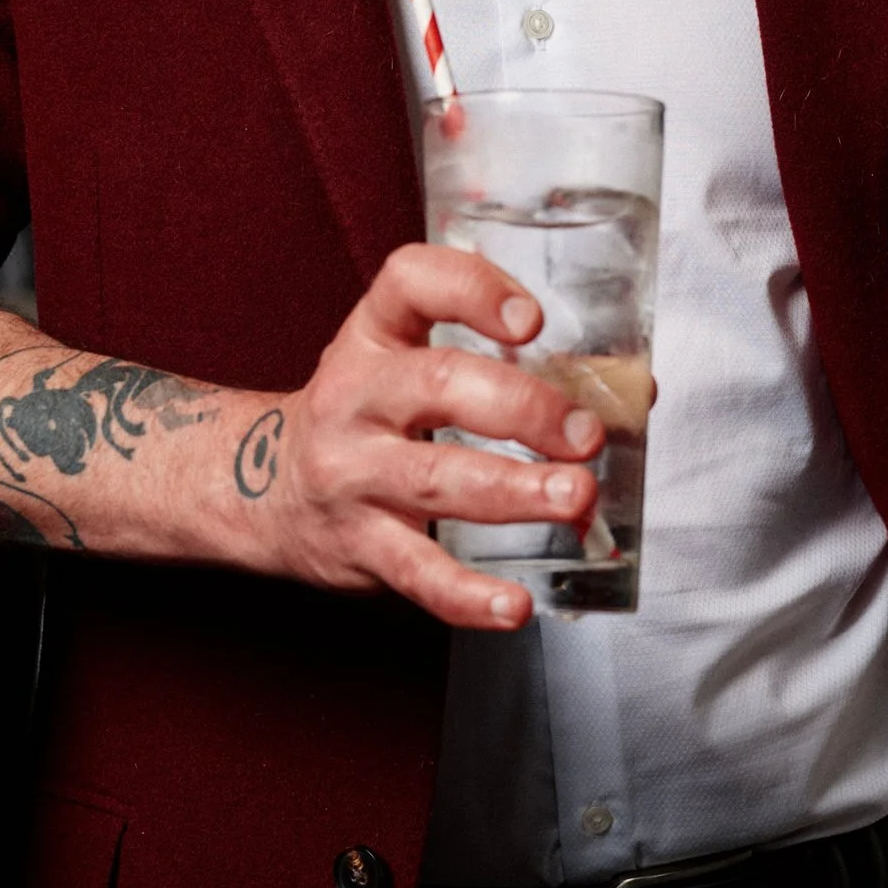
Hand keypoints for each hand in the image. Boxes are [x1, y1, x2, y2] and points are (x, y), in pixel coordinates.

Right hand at [229, 242, 607, 629]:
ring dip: (515, 489)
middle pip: (436, 383)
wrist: (257, 490)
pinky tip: (514, 606)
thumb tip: (629, 393)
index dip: (472, 290)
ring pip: (435, 477)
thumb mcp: (405, 367)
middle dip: (522, 406)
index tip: (531, 320)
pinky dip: (468, 597)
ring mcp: (352, 473)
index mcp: (374, 337)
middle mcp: (355, 396)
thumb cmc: (362, 420)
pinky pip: (416, 572)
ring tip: (575, 498)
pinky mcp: (358, 545)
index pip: (410, 282)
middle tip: (584, 433)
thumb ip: (508, 367)